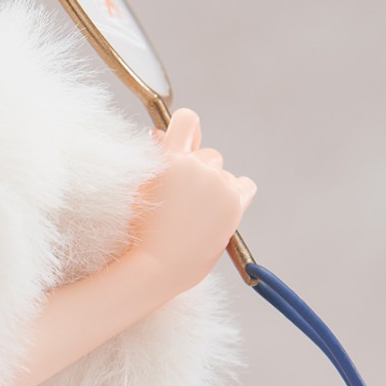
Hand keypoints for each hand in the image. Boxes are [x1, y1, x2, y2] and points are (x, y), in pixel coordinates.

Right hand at [126, 108, 255, 295]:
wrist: (157, 265)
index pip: (188, 119)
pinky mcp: (234, 202)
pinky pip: (245, 185)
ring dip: (215, 185)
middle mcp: (196, 165)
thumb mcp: (140, 187)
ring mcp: (217, 183)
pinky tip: (222, 208)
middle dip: (198, 169)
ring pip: (223, 172)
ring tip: (197, 212)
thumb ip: (155, 157)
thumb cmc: (142, 230)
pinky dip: (237, 193)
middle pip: (208, 153)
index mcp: (169, 158)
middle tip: (183, 197)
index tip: (184, 143)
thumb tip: (160, 134)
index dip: (186, 129)